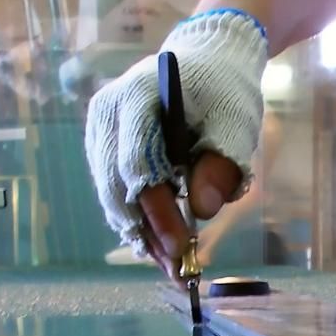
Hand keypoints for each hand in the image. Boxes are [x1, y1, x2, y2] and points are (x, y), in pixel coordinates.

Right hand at [83, 9, 266, 279]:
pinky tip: (157, 247)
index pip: (138, 164)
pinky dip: (136, 220)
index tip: (183, 249)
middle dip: (147, 234)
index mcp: (138, 98)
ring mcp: (100, 129)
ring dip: (141, 235)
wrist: (206, 62)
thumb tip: (203, 210)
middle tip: (178, 272)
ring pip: (112, 195)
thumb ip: (220, 164)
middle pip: (118, 186)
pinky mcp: (104, 144)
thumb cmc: (224, 92)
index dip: (158, 212)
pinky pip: (115, 190)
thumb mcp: (235, 125)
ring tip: (171, 269)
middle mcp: (108, 114)